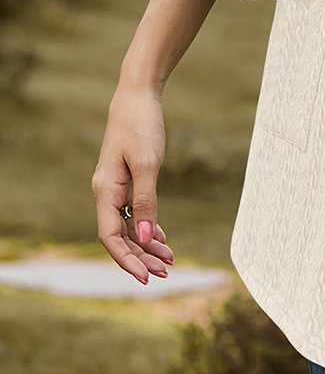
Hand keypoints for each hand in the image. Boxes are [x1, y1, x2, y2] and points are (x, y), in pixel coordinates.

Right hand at [92, 85, 173, 283]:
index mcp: (105, 191)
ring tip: (170, 259)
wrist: (138, 95)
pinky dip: (148, 225)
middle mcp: (106, 192)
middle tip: (165, 272)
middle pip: (120, 236)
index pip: (111, 237)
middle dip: (141, 256)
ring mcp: (116, 187)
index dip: (127, 260)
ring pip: (129, 225)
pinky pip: (134, 211)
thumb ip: (147, 202)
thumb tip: (146, 238)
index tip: (146, 277)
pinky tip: (162, 237)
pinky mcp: (127, 179)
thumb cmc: (142, 125)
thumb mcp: (148, 164)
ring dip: (147, 243)